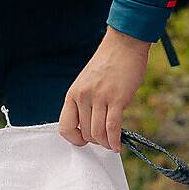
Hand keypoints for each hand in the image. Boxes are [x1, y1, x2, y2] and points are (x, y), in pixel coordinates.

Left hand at [59, 27, 150, 151]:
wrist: (123, 44)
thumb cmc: (108, 63)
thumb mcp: (86, 82)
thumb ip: (85, 101)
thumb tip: (90, 126)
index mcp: (73, 94)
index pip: (64, 127)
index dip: (74, 139)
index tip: (85, 139)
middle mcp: (83, 97)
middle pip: (85, 133)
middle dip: (96, 142)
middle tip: (105, 140)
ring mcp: (100, 98)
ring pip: (98, 133)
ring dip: (106, 144)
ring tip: (112, 144)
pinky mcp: (117, 98)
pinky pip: (112, 127)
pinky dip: (115, 140)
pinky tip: (118, 144)